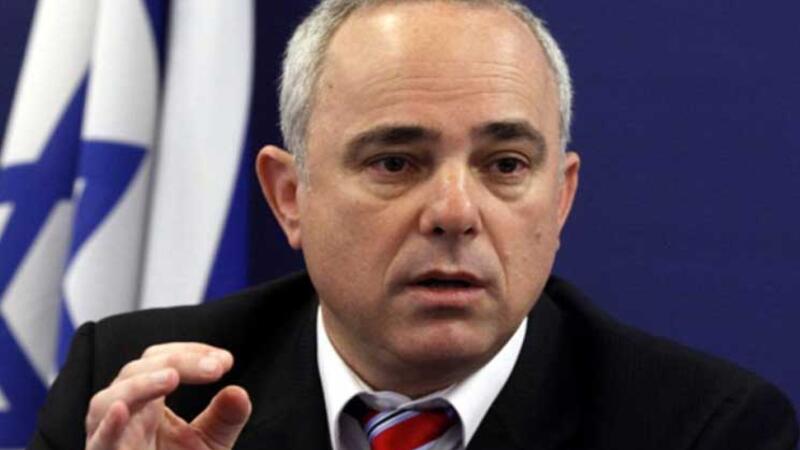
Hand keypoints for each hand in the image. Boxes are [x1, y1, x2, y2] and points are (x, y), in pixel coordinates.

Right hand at [84, 343, 251, 449]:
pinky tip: (121, 410)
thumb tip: (239, 392)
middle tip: (214, 368)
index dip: (189, 352)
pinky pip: (99, 442)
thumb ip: (225, 419)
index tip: (226, 361)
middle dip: (175, 362)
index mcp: (147, 403)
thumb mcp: (210, 444)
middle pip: (135, 371)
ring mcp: (110, 438)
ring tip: (172, 378)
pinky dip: (107, 425)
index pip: (158, 360)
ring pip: (106, 400)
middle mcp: (124, 415)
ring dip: (140, 384)